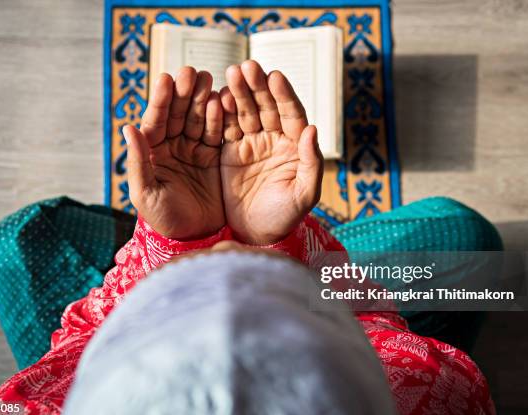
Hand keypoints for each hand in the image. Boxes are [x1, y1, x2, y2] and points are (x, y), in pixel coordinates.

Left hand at [124, 67, 224, 239]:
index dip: (161, 101)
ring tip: (208, 79)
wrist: (194, 237)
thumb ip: (138, 161)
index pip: (156, 121)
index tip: (166, 79)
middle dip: (184, 92)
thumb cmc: (163, 219)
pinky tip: (222, 100)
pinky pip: (218, 133)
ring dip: (202, 99)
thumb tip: (128, 128)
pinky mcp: (215, 157)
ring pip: (199, 118)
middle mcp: (173, 146)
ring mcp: (195, 150)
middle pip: (178, 114)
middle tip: (191, 72)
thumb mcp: (145, 193)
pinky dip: (220, 118)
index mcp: (153, 152)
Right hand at [219, 60, 322, 244]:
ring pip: (245, 112)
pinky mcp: (229, 152)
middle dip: (257, 86)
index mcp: (294, 146)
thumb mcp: (303, 194)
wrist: (256, 234)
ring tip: (229, 74)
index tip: (274, 76)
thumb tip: (311, 128)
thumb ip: (311, 162)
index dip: (283, 95)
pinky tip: (215, 98)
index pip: (291, 114)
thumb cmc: (285, 217)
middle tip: (246, 67)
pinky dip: (220, 113)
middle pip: (266, 107)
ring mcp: (251, 144)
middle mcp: (273, 140)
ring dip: (238, 93)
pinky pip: (225, 128)